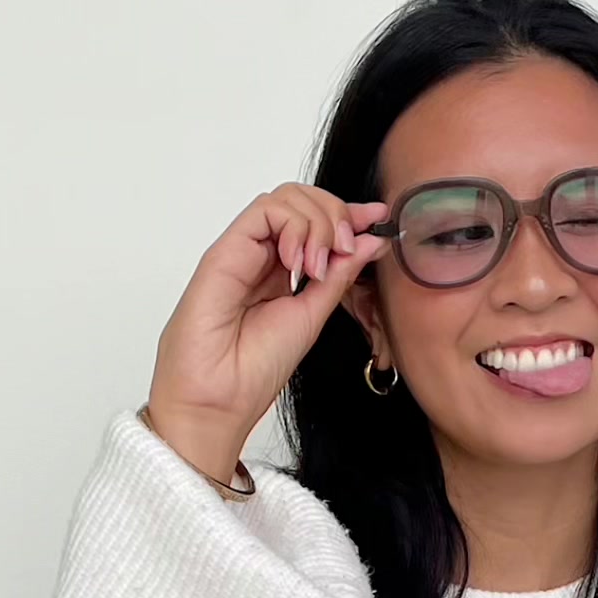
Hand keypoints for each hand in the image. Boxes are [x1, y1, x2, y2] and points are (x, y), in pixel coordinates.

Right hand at [147, 182, 389, 481]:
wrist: (219, 398)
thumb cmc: (254, 370)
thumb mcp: (313, 315)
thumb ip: (338, 277)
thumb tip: (370, 243)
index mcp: (283, 272)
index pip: (316, 223)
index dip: (350, 214)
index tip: (379, 219)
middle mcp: (262, 256)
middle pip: (303, 201)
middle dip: (336, 215)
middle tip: (345, 250)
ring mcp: (244, 250)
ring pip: (286, 198)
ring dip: (317, 223)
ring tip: (318, 267)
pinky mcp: (225, 250)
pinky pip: (266, 210)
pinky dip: (294, 226)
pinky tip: (300, 263)